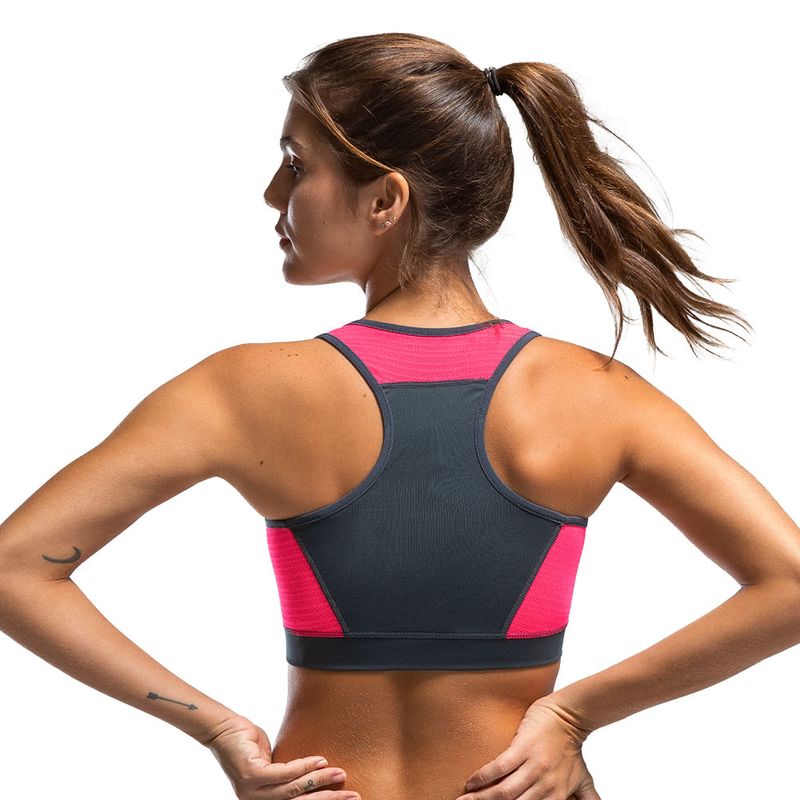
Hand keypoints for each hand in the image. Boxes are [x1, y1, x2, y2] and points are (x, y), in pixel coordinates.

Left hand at [203, 713, 360, 799]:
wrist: (223, 729)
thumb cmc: (249, 745)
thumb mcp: (273, 763)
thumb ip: (289, 773)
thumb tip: (316, 771)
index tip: (346, 798)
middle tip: (354, 796)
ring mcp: (253, 791)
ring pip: (295, 790)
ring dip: (321, 780)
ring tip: (341, 773)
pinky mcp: (252, 776)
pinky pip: (284, 773)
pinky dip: (305, 766)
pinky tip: (321, 759)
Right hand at [455, 697, 599, 799]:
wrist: (570, 716)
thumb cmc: (573, 748)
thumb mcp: (583, 780)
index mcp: (557, 795)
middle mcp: (545, 785)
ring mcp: (533, 766)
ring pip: (503, 792)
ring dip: (480, 798)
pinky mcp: (522, 747)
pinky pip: (499, 766)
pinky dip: (483, 776)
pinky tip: (470, 782)